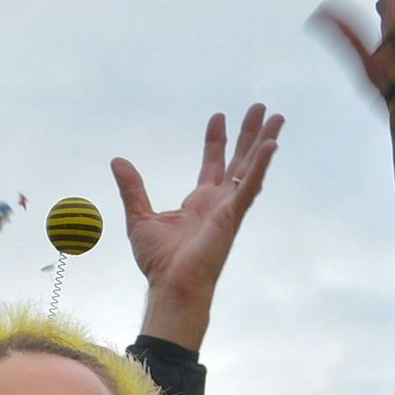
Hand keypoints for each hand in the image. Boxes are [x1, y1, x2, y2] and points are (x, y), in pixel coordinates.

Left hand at [111, 104, 282, 350]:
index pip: (213, 164)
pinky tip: (271, 144)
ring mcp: (229, 208)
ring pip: (252, 167)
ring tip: (277, 117)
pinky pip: (250, 186)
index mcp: (200, 202)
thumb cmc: (159, 262)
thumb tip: (118, 161)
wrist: (170, 285)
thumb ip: (132, 188)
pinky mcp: (233, 215)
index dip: (216, 140)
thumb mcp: (139, 216)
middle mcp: (219, 202)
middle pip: (239, 160)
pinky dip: (261, 165)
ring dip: (265, 142)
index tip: (219, 117)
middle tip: (260, 109)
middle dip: (249, 134)